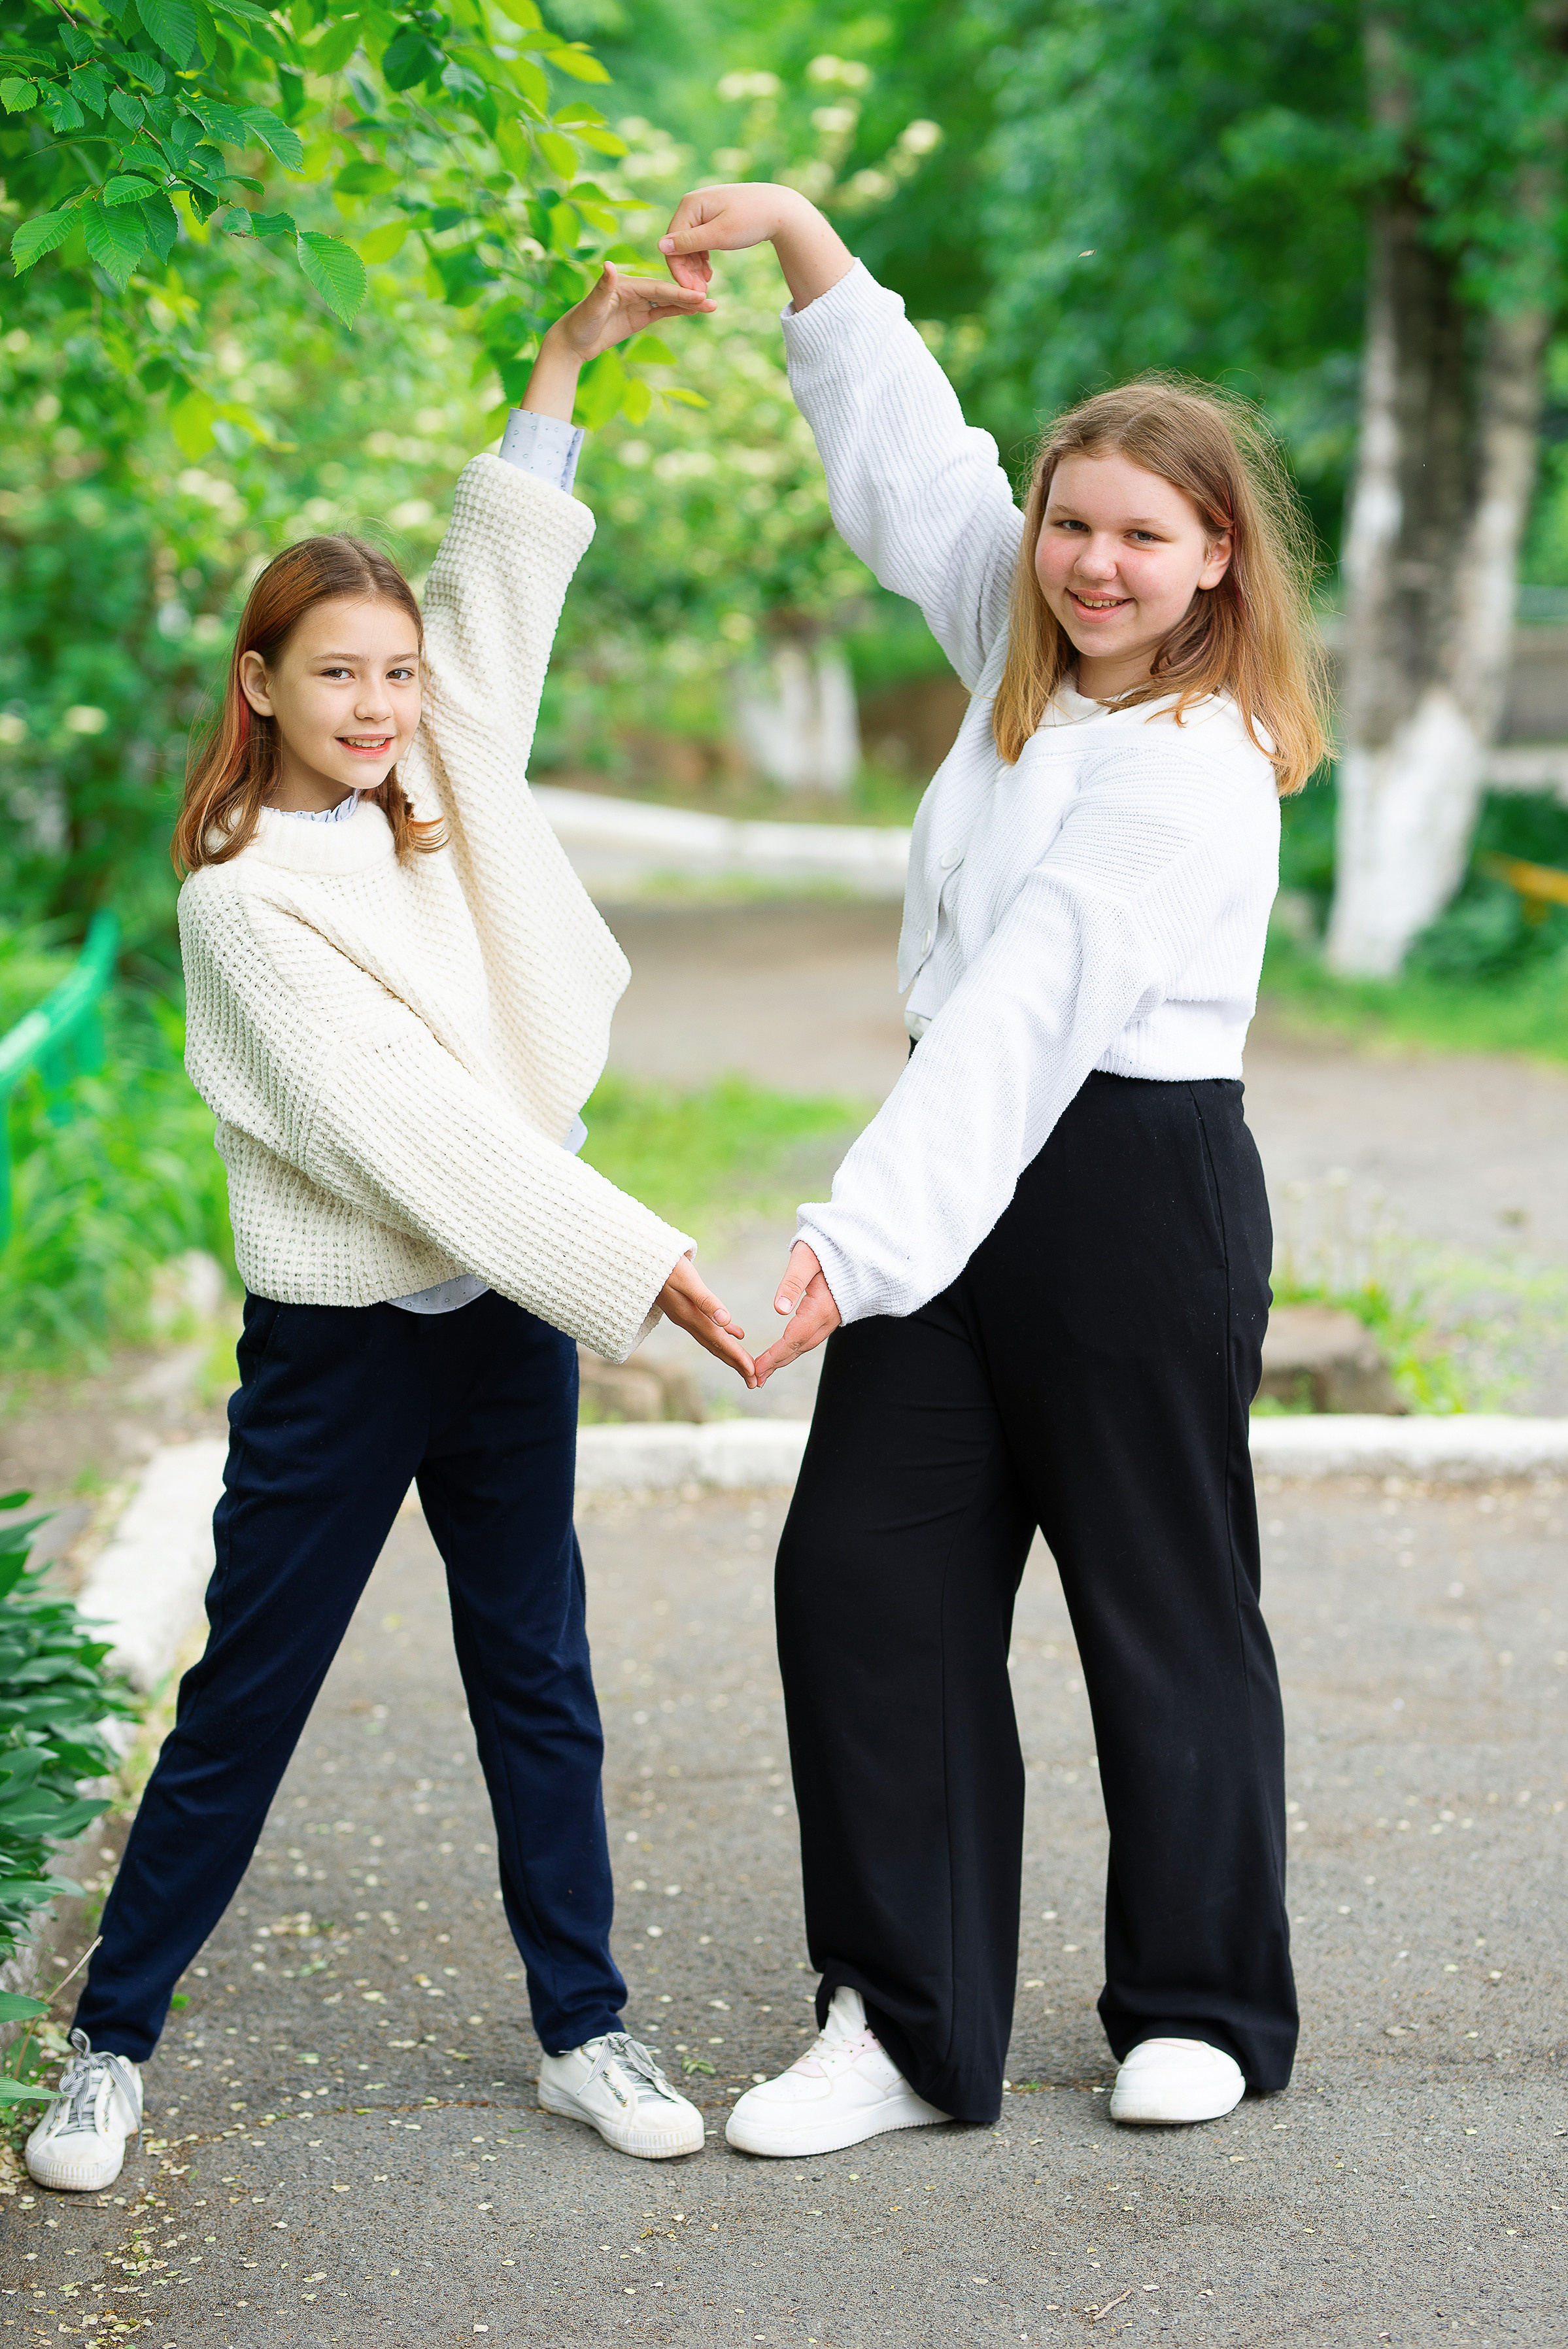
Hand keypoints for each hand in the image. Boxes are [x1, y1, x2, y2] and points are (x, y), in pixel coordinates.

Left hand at [519, 261, 714, 421]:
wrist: (573, 342)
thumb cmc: (579, 323)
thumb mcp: (592, 306)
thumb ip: (603, 286)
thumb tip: (609, 265)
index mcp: (625, 284)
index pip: (655, 288)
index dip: (676, 292)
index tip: (696, 295)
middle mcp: (634, 290)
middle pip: (666, 293)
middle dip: (689, 296)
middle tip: (711, 300)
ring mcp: (639, 303)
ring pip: (668, 302)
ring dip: (689, 304)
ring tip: (712, 306)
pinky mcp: (640, 316)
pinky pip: (663, 312)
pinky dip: (679, 311)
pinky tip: (696, 311)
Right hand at [655, 1254, 756, 1387]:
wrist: (643, 1260)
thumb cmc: (666, 1266)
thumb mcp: (687, 1279)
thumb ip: (705, 1300)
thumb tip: (725, 1321)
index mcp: (691, 1317)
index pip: (719, 1341)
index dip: (736, 1357)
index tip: (753, 1372)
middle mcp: (688, 1321)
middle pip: (717, 1347)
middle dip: (736, 1364)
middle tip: (755, 1382)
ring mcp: (686, 1316)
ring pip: (714, 1340)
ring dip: (731, 1353)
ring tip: (747, 1366)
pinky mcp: (686, 1309)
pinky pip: (710, 1327)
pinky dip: (725, 1333)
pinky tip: (737, 1334)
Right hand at [658, 182, 853, 309]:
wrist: (780, 209)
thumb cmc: (751, 220)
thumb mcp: (720, 235)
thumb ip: (690, 242)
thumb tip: (660, 246)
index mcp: (690, 204)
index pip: (672, 241)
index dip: (679, 269)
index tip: (691, 292)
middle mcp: (692, 203)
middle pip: (679, 243)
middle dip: (687, 271)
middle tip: (700, 295)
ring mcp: (703, 209)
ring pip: (689, 244)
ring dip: (694, 268)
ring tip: (705, 287)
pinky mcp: (713, 217)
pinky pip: (700, 241)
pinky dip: (702, 258)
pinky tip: (709, 274)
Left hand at [752, 1240, 841, 1385]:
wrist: (858, 1245)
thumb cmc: (828, 1245)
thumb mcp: (807, 1257)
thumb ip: (793, 1282)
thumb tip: (779, 1309)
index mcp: (822, 1306)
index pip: (794, 1338)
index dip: (774, 1355)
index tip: (756, 1368)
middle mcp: (830, 1317)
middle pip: (800, 1346)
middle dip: (777, 1363)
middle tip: (754, 1379)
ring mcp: (833, 1317)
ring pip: (807, 1343)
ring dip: (785, 1358)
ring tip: (764, 1372)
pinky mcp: (831, 1313)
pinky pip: (812, 1336)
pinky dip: (795, 1347)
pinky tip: (783, 1351)